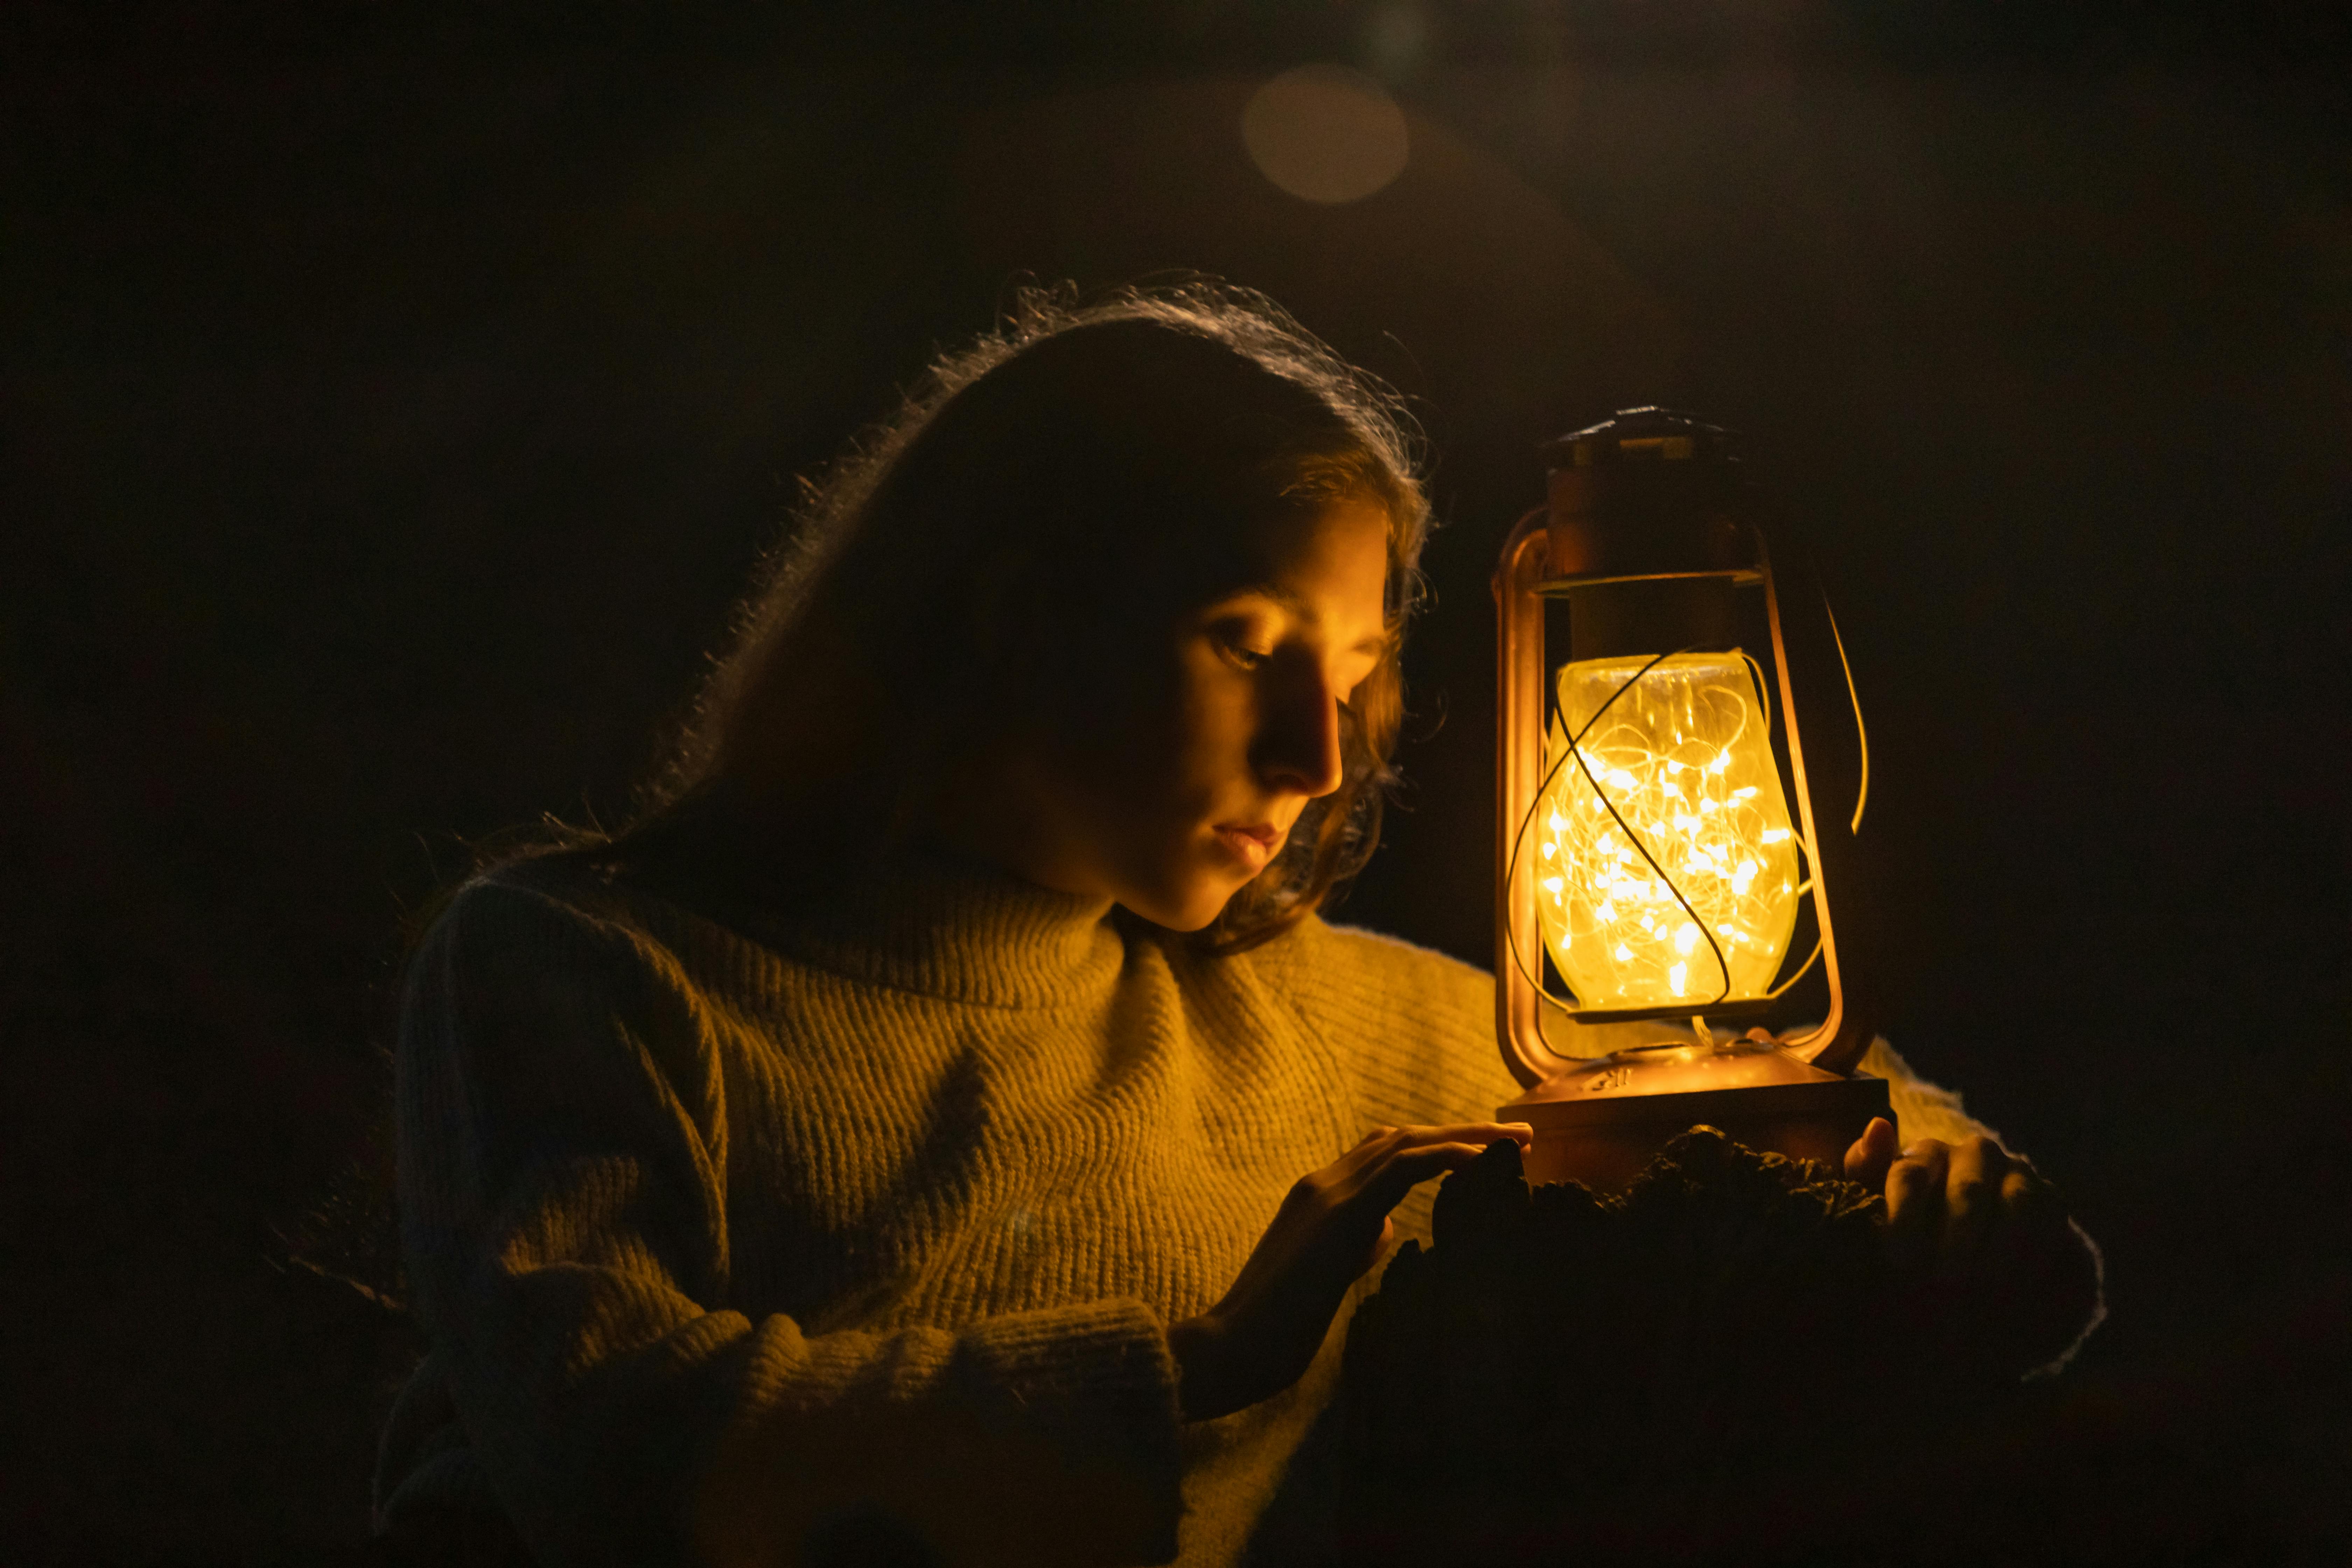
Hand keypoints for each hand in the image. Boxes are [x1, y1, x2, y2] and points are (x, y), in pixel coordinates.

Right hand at [1168, 1122, 1533, 1420]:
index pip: (1383, 1153)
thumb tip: (1387, 1227)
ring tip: (1514, 1142)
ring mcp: (1327, 1192)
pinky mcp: (1338, 1214)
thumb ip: (1354, 1242)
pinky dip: (1446, 1156)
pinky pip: (1402, 1167)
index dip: (1436, 1146)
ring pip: (1405, 1142)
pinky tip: (1481, 1161)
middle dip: (1461, 1132)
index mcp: (1318, 1196)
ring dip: (1464, 1137)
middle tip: (1517, 1137)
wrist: (1229, 1345)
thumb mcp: (1326, 1274)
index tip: (1484, 1155)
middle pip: (1401, 1137)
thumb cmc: (1275, 1325)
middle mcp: (1322, 1182)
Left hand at [1844, 1118, 2100, 1378]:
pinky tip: (2018, 1286)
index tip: (1899, 1261)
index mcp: (1925, 1154)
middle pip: (1967, 1192)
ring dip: (1998, 1249)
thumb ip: (1867, 1170)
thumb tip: (1877, 1126)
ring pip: (2014, 1204)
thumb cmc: (1915, 1223)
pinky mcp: (2050, 1198)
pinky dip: (2033, 1256)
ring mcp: (2017, 1172)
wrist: (1975, 1241)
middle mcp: (1973, 1153)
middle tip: (1945, 1282)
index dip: (1904, 1218)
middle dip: (1956, 1240)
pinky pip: (2047, 1222)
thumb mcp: (1881, 1204)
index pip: (1911, 1176)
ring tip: (1984, 1287)